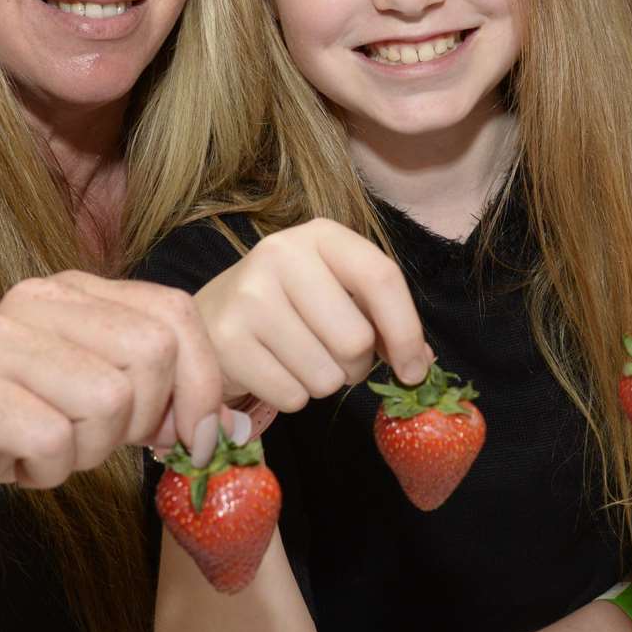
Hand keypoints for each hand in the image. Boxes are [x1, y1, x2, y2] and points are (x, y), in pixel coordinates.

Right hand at [0, 270, 224, 522]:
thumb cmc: (6, 424)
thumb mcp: (87, 395)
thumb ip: (149, 390)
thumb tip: (219, 425)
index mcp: (73, 290)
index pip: (176, 314)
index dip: (201, 382)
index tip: (190, 437)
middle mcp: (37, 299)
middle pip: (151, 356)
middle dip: (141, 421)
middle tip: (95, 443)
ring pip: (107, 401)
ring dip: (88, 451)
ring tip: (48, 449)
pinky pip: (52, 440)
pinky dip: (46, 471)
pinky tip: (16, 464)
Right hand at [196, 218, 432, 411]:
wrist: (211, 316)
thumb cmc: (291, 305)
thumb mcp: (338, 293)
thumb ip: (384, 322)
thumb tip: (420, 367)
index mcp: (320, 235)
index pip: (381, 278)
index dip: (406, 331)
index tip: (413, 370)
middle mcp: (281, 254)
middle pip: (356, 338)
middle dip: (357, 365)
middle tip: (337, 358)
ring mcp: (249, 296)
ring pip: (325, 375)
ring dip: (324, 382)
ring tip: (301, 360)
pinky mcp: (227, 340)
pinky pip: (292, 396)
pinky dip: (292, 396)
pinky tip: (274, 370)